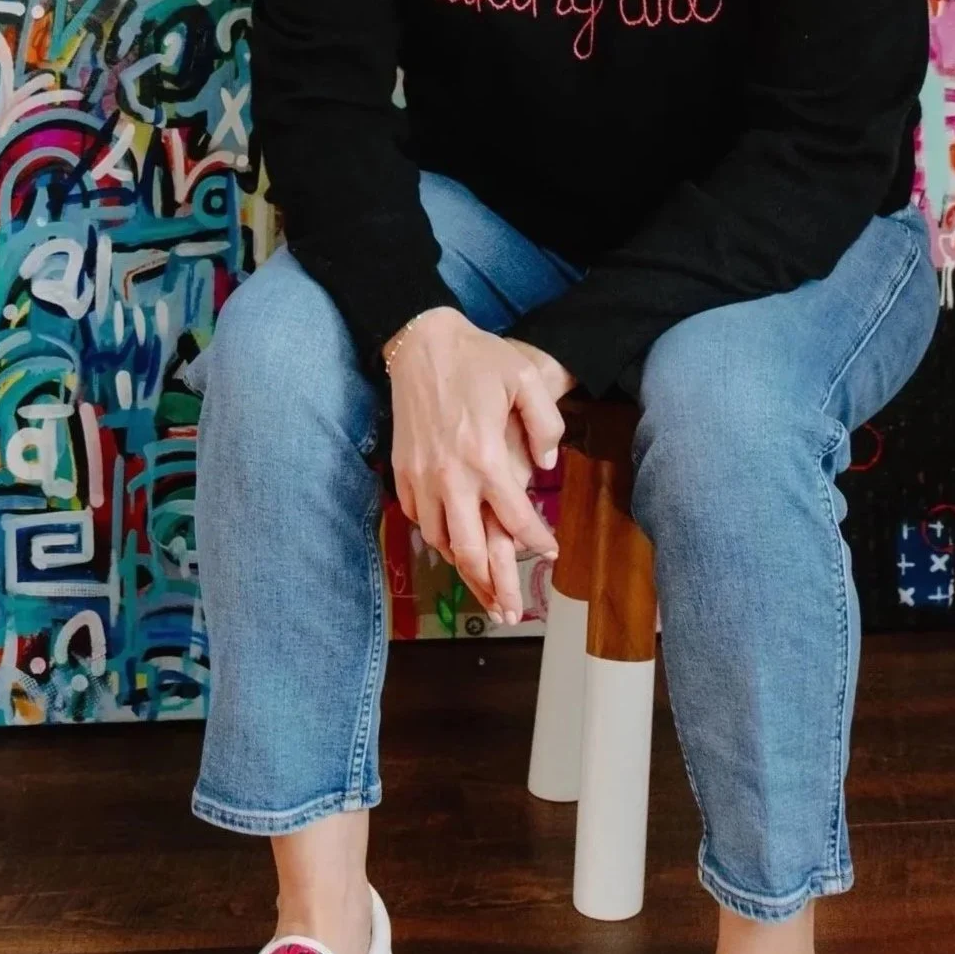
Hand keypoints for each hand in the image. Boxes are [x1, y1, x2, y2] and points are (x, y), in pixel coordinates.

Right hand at [382, 310, 566, 623]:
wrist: (417, 341)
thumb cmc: (477, 357)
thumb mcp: (526, 378)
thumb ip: (545, 424)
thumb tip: (545, 467)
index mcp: (485, 456)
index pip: (516, 517)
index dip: (538, 542)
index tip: (552, 553)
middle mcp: (450, 475)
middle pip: (469, 549)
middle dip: (491, 586)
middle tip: (510, 612)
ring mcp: (421, 476)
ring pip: (440, 540)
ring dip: (462, 568)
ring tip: (481, 589)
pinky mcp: (402, 470)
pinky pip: (420, 518)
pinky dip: (437, 537)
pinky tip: (451, 543)